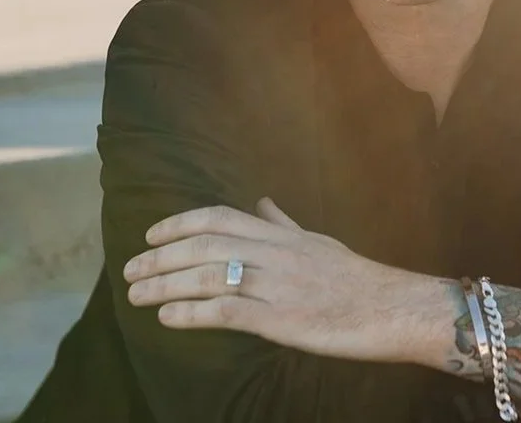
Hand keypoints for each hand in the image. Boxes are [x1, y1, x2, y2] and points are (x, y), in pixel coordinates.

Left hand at [123, 198, 428, 362]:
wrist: (391, 307)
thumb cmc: (355, 277)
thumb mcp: (318, 240)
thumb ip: (283, 223)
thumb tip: (262, 202)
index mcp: (281, 234)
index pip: (220, 217)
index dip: (180, 223)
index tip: (151, 235)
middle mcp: (274, 252)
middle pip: (204, 246)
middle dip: (161, 257)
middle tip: (129, 270)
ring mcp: (277, 285)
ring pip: (209, 276)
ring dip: (165, 285)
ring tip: (136, 296)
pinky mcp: (281, 318)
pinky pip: (227, 311)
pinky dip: (192, 312)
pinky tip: (168, 317)